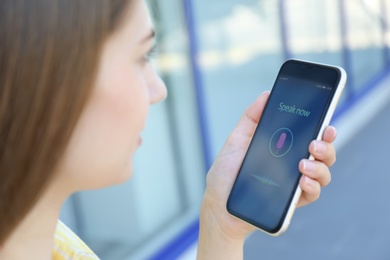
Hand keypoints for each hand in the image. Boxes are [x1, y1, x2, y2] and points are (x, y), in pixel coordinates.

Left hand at [200, 91, 336, 241]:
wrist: (218, 204)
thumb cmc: (226, 172)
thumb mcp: (236, 140)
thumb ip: (251, 118)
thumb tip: (266, 95)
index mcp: (283, 147)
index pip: (310, 135)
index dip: (323, 129)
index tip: (326, 123)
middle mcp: (293, 163)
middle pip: (323, 153)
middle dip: (326, 146)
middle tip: (314, 143)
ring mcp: (294, 183)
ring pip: (323, 173)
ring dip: (320, 166)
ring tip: (303, 164)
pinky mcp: (292, 201)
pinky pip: (312, 194)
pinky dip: (312, 186)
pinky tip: (302, 181)